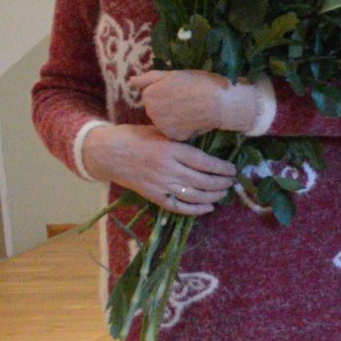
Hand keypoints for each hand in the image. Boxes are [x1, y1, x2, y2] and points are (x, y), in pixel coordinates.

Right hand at [82, 123, 236, 214]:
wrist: (107, 152)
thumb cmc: (135, 137)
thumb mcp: (160, 130)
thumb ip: (181, 138)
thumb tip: (208, 141)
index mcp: (171, 149)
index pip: (205, 162)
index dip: (222, 168)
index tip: (232, 169)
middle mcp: (168, 169)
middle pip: (203, 181)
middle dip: (222, 183)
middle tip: (231, 181)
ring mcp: (160, 185)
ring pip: (194, 195)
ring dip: (213, 196)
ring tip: (224, 193)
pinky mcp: (153, 196)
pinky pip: (178, 206)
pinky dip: (196, 210)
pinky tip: (208, 208)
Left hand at [127, 70, 257, 140]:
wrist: (221, 103)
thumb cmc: (200, 84)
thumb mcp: (173, 74)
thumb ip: (149, 78)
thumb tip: (131, 80)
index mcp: (149, 94)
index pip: (151, 93)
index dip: (166, 90)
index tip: (180, 89)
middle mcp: (151, 112)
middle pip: (156, 108)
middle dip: (167, 104)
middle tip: (187, 99)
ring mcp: (162, 126)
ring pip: (164, 120)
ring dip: (173, 117)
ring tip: (191, 110)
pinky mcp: (174, 137)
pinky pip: (174, 131)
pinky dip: (181, 127)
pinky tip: (192, 120)